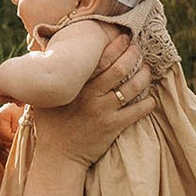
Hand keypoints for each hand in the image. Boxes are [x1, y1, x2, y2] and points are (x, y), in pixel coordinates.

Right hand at [32, 37, 155, 165]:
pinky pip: (137, 111)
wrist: (58, 157)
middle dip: (134, 55)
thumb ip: (53, 78)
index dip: (116, 46)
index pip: (100, 59)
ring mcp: (103, 111)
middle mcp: (91, 96)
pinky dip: (147, 103)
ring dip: (144, 76)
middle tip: (140, 49)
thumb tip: (51, 56)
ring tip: (148, 70)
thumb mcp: (45, 99)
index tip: (125, 38)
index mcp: (76, 86)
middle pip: (120, 69)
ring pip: (132, 87)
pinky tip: (150, 98)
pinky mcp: (113, 127)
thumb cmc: (50, 126)